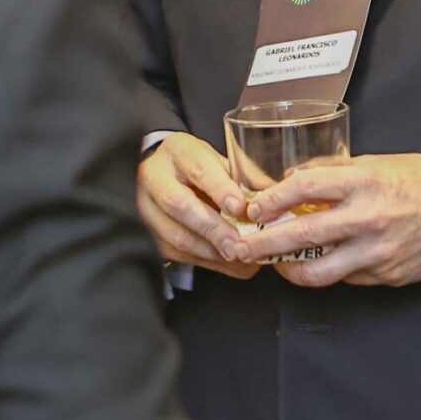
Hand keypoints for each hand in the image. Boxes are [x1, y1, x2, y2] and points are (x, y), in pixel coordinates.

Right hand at [136, 133, 260, 279]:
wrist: (156, 172)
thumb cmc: (192, 165)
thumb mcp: (215, 158)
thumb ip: (242, 175)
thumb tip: (274, 193)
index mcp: (178, 153)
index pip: (198, 169)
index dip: (220, 189)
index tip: (240, 207)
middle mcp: (155, 179)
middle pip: (180, 206)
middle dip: (214, 229)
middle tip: (240, 246)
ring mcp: (146, 209)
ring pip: (176, 236)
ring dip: (213, 253)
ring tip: (243, 261)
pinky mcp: (148, 236)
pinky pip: (177, 255)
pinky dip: (208, 263)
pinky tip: (231, 266)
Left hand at [237, 152, 420, 288]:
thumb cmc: (418, 181)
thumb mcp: (375, 163)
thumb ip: (335, 172)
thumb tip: (295, 180)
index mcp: (362, 181)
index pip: (304, 187)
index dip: (272, 199)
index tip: (253, 208)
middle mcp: (367, 217)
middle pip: (301, 236)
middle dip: (263, 244)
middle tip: (240, 246)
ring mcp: (376, 251)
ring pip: (318, 272)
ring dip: (289, 271)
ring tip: (276, 266)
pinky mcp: (385, 275)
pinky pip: (346, 279)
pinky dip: (328, 273)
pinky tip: (319, 265)